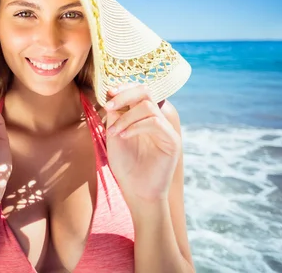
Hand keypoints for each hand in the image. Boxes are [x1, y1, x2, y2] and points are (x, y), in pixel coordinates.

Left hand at [103, 83, 180, 203]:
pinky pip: (155, 122)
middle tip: (109, 106)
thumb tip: (112, 94)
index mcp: (143, 117)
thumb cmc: (125, 166)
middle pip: (145, 92)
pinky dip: (136, 126)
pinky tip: (123, 136)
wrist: (136, 192)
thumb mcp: (114, 136)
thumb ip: (115, 116)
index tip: (108, 93)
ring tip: (114, 132)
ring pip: (148, 106)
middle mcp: (157, 119)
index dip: (124, 88)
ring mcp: (166, 129)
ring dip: (127, 116)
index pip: (138, 92)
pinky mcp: (172, 141)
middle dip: (125, 95)